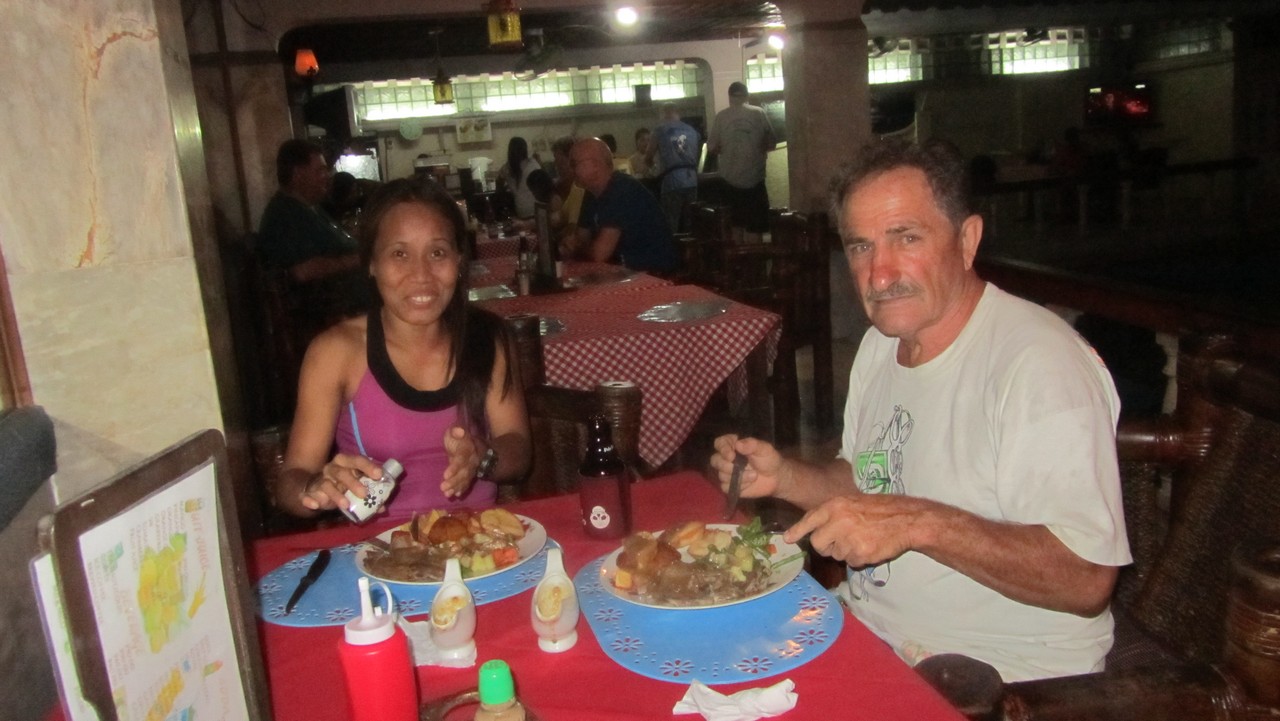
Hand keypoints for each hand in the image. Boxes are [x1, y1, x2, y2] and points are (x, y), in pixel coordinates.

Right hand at [299, 453, 385, 511]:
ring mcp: (320, 480)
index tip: (379, 475)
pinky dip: (309, 500)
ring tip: (346, 504)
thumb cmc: (342, 484)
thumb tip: (382, 507)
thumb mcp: (355, 486)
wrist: (315, 487)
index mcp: (346, 463)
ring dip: (336, 495)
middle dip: (353, 483)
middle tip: (365, 494)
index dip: (368, 467)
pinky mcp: (309, 492)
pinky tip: (316, 505)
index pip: (357, 460)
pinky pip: (306, 495)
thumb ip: (369, 494)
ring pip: (327, 485)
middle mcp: (332, 469)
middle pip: (341, 473)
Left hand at [442, 425, 483, 498]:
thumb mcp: (455, 429)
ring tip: (447, 494)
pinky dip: (462, 489)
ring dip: (456, 487)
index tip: (445, 475)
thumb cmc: (458, 436)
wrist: (470, 442)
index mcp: (467, 449)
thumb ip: (456, 430)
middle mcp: (472, 460)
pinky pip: (467, 482)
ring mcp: (471, 468)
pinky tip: (455, 495)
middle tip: (443, 488)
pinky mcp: (469, 474)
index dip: (454, 468)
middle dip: (454, 481)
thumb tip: (459, 431)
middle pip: (464, 472)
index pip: (461, 459)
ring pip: (465, 479)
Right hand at [709, 434, 783, 498]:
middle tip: (740, 468)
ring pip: (720, 475)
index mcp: (733, 446)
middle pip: (715, 460)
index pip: (719, 443)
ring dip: (738, 477)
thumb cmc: (769, 459)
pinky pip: (725, 487)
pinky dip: (738, 486)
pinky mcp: (730, 485)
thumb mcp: (764, 449)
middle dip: (726, 465)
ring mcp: (727, 472)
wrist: (776, 478)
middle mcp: (727, 458)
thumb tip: (738, 444)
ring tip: (754, 475)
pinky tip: (749, 484)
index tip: (731, 455)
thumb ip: (752, 444)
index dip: (722, 449)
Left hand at [783, 493, 926, 566]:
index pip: (810, 519)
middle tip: (840, 542)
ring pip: (836, 555)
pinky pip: (851, 562)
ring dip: (846, 551)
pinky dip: (859, 558)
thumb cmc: (880, 510)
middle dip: (826, 547)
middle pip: (818, 543)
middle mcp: (838, 521)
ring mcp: (848, 538)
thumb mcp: (853, 502)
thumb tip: (816, 529)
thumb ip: (834, 514)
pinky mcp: (859, 553)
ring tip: (863, 539)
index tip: (788, 539)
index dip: (798, 530)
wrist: (906, 519)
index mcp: (835, 506)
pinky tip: (870, 547)